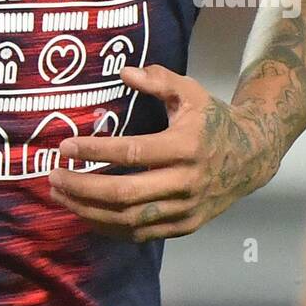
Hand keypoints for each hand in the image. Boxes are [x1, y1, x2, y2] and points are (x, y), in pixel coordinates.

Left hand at [48, 64, 275, 241]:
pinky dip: (111, 227)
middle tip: (54, 176)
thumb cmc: (213, 120)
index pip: (132, 153)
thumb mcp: (190, 92)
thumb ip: (158, 79)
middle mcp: (185, 183)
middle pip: (126, 194)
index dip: (96, 151)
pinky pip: (142, 234)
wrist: (251, 157)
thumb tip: (124, 71)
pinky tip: (86, 214)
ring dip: (90, 211)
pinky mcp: (185, 226)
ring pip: (130, 220)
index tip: (65, 147)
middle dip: (84, 188)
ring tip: (61, 195)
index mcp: (185, 147)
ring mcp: (186, 209)